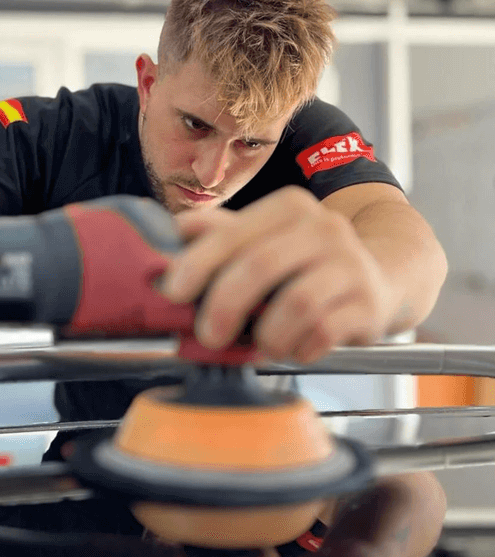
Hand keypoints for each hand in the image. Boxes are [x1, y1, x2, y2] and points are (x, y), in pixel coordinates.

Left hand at [161, 187, 397, 362]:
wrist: (383, 274)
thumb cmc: (306, 261)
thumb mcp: (266, 238)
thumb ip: (222, 233)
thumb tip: (174, 230)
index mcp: (289, 208)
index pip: (234, 233)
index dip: (198, 263)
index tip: (174, 291)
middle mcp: (323, 228)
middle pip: (260, 266)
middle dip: (224, 305)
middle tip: (208, 335)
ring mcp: (350, 265)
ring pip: (296, 304)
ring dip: (267, 334)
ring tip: (260, 345)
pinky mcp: (368, 304)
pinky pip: (324, 332)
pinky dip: (298, 348)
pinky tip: (293, 349)